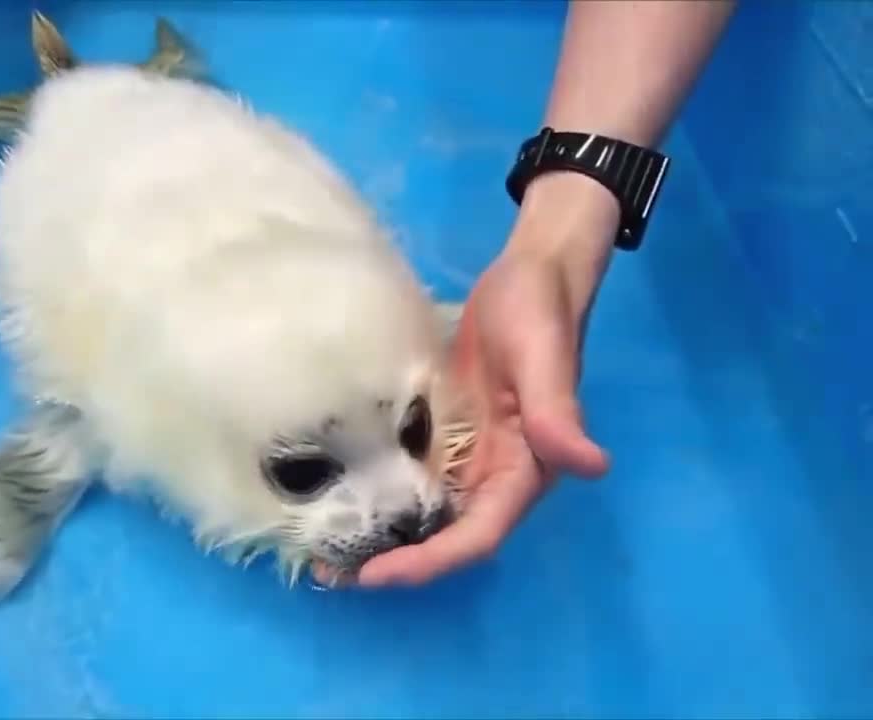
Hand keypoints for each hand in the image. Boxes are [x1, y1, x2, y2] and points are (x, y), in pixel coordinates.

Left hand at [357, 173, 618, 586]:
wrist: (530, 274)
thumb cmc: (540, 313)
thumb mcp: (544, 359)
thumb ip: (558, 414)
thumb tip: (592, 466)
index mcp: (524, 471)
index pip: (478, 536)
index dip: (431, 562)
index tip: (378, 575)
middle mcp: (496, 476)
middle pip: (446, 538)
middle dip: (396, 562)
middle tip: (332, 572)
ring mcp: (469, 458)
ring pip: (426, 515)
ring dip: (383, 537)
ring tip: (324, 552)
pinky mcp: (447, 436)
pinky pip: (413, 479)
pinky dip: (381, 496)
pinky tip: (340, 499)